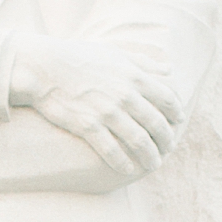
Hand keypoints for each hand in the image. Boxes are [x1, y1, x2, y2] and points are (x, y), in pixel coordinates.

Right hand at [9, 37, 182, 175]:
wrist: (44, 67)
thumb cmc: (78, 56)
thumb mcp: (114, 52)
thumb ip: (143, 62)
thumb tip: (169, 69)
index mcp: (133, 76)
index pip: (166, 98)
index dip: (175, 113)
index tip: (177, 122)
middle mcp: (125, 95)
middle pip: (156, 124)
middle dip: (166, 140)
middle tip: (168, 149)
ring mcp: (107, 112)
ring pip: (138, 140)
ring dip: (150, 156)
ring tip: (153, 164)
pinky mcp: (88, 126)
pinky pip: (111, 150)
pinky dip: (122, 162)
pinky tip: (128, 169)